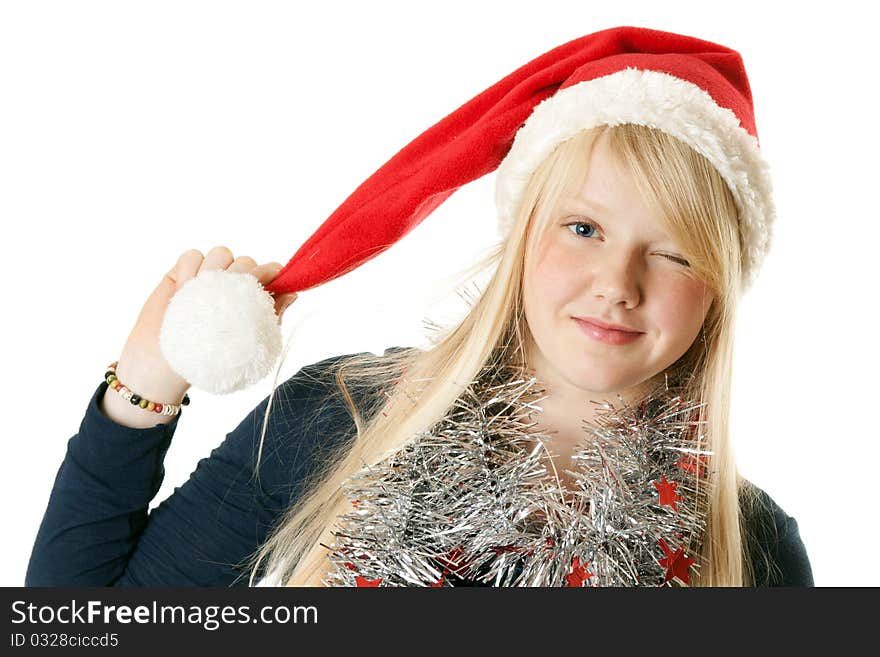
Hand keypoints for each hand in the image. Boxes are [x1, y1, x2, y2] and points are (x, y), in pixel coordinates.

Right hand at [114, 246, 296, 402]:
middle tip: (225, 298)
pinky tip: (184, 289)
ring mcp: (205, 277)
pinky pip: (191, 255)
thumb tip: (295, 293)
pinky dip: (189, 267)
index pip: (267, 273)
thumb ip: (271, 315)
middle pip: (244, 261)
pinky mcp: (181, 274)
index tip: (267, 280)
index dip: (269, 273)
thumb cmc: (209, 361)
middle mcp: (231, 285)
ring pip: (219, 253)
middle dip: (239, 274)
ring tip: (201, 297)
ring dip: (213, 270)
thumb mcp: (247, 343)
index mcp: (251, 299)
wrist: (164, 367)